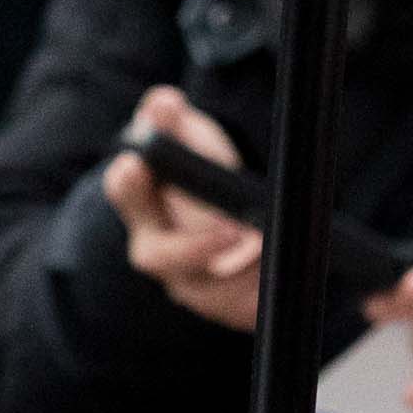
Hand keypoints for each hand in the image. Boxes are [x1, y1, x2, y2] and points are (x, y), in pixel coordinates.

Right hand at [101, 88, 268, 334]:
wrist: (224, 219)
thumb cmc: (199, 173)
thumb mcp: (188, 138)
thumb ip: (172, 119)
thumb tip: (164, 104)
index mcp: (142, 203)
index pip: (126, 192)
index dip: (130, 183)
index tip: (136, 164)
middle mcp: (158, 251)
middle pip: (163, 257)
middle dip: (197, 246)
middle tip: (232, 230)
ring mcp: (191, 286)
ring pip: (213, 289)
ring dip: (248, 266)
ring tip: (274, 244)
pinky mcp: (226, 308)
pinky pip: (246, 308)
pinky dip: (268, 288)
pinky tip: (286, 267)